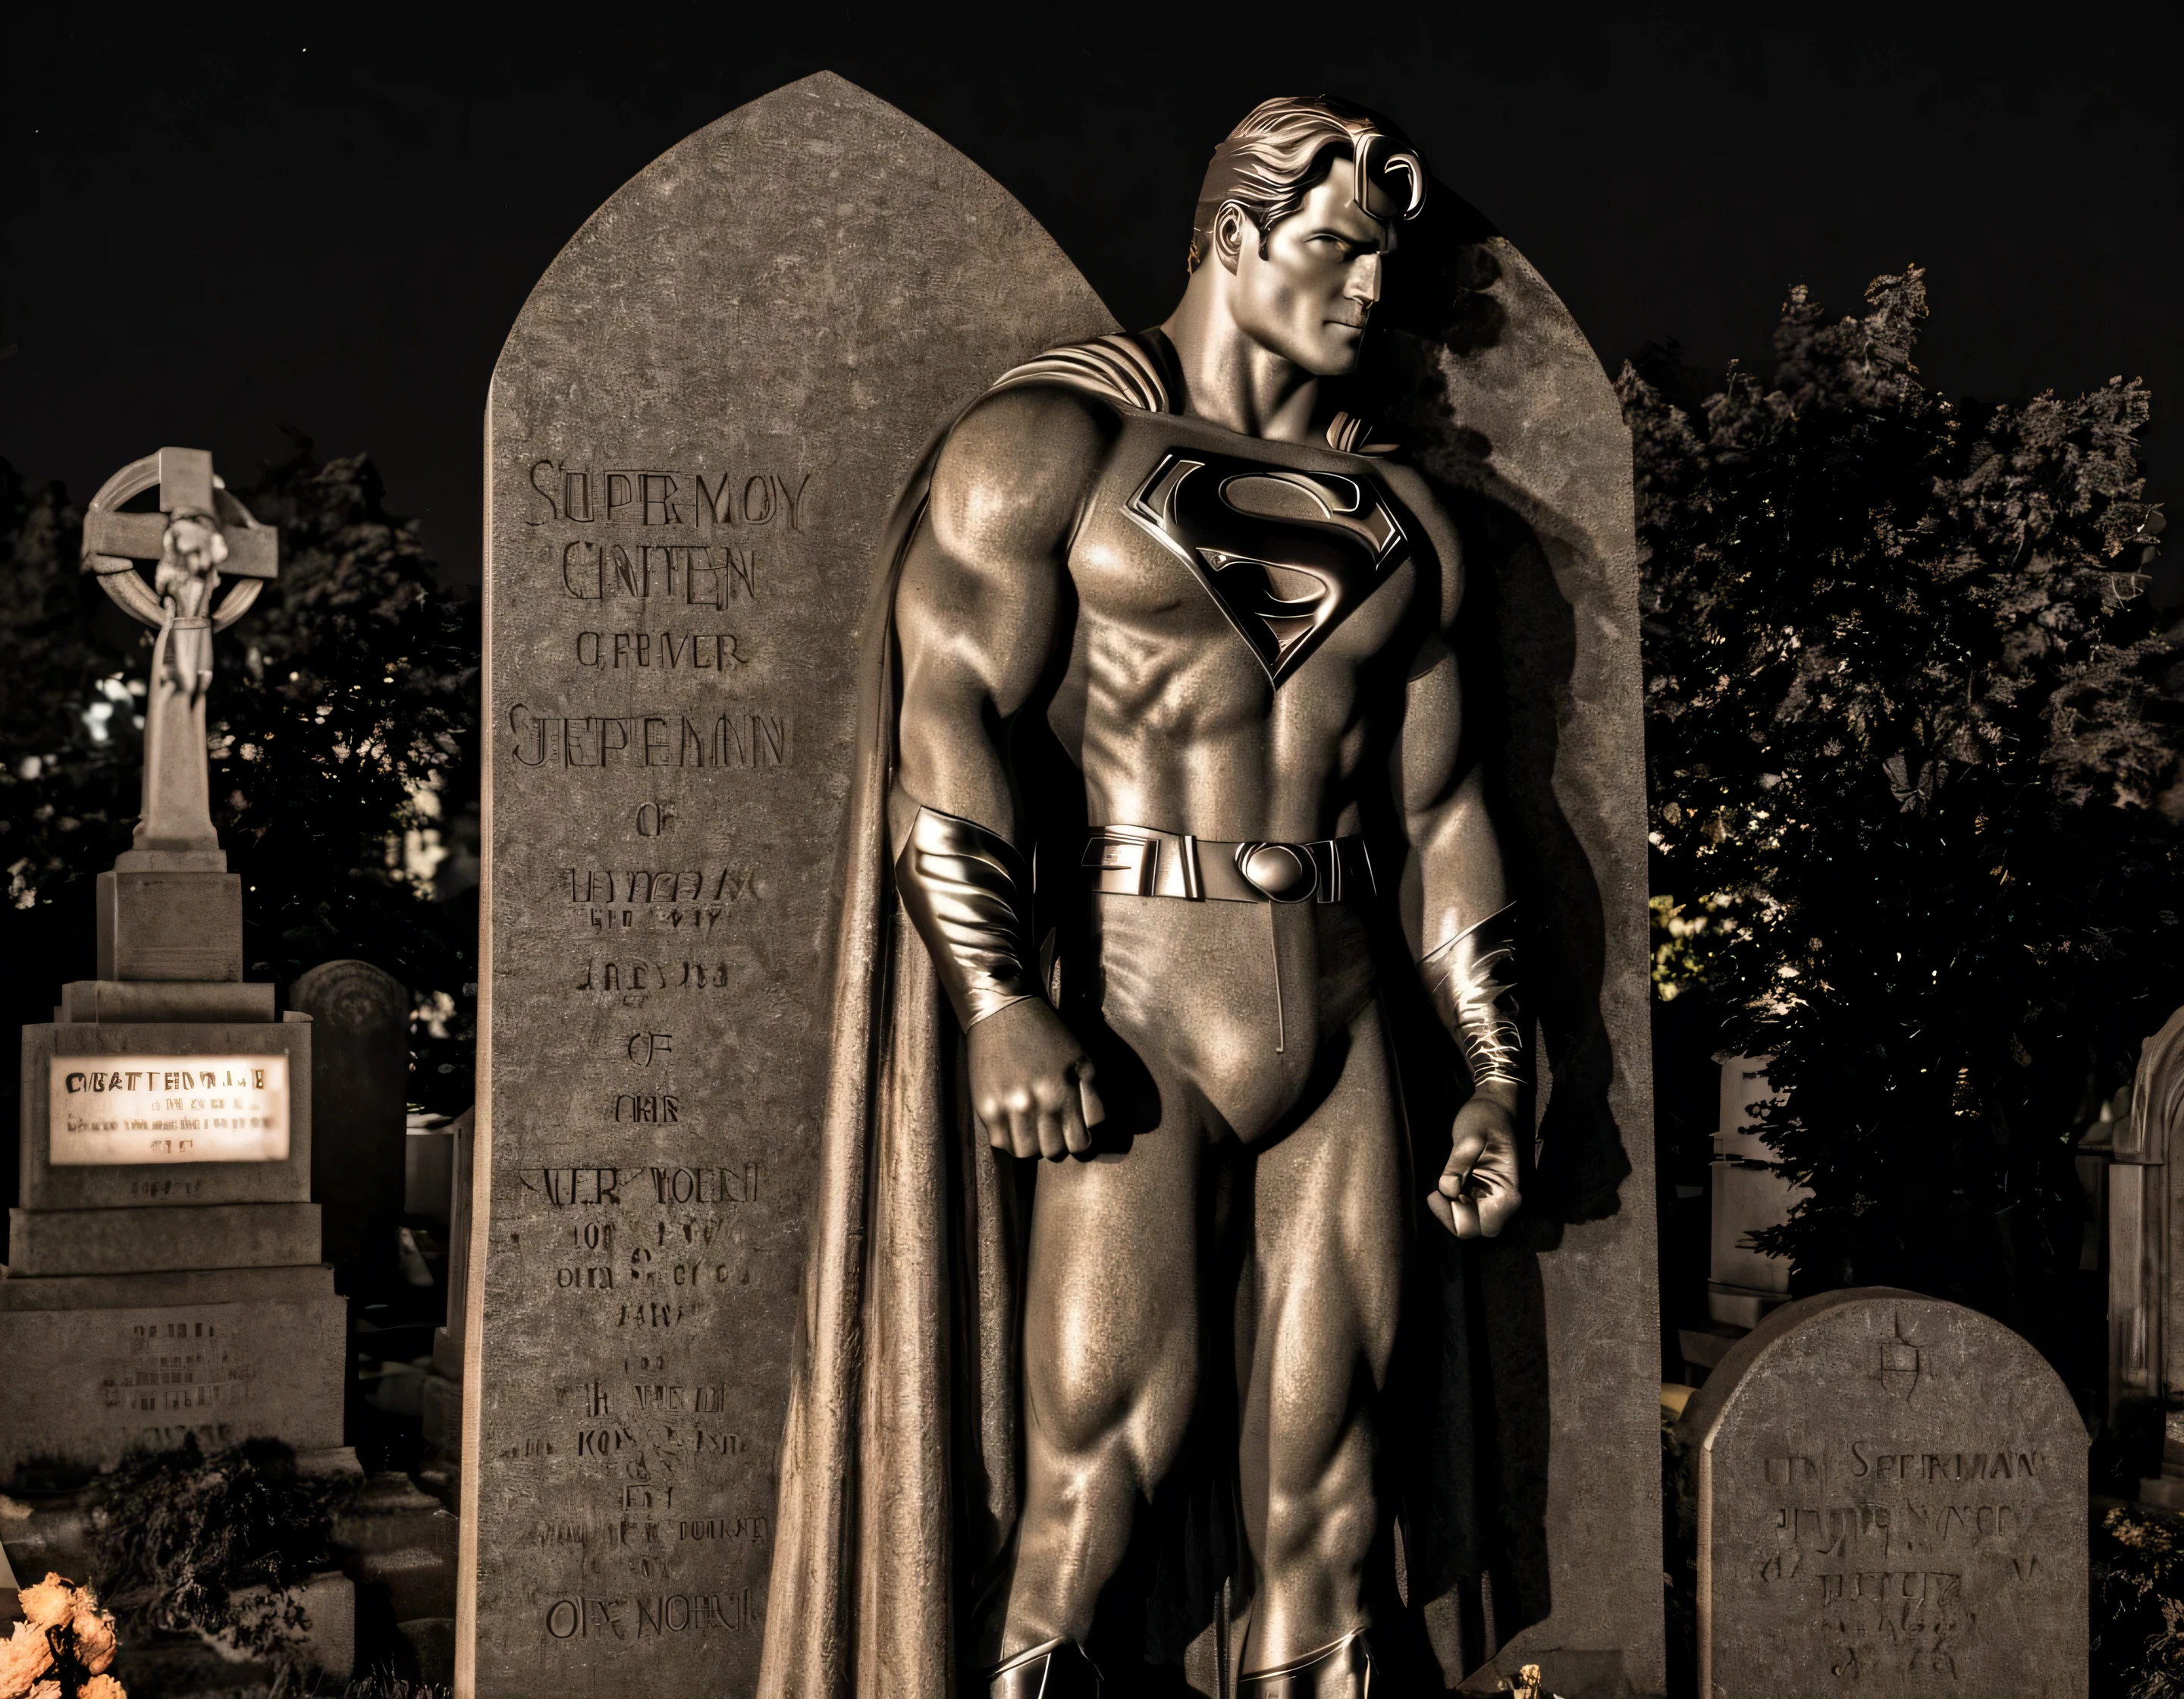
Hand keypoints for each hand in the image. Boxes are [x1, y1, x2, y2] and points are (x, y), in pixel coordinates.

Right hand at [965, 996, 1104, 1160]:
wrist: (1003, 1010)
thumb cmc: (1047, 1034)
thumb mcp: (1081, 1060)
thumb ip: (1090, 1097)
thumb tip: (1093, 1132)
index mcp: (1067, 1090)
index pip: (1082, 1142)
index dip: (1082, 1140)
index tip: (1074, 1133)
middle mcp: (1042, 1102)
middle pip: (1056, 1152)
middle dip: (1058, 1144)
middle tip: (1052, 1131)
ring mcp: (1012, 1106)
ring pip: (1028, 1153)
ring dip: (1033, 1145)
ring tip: (1031, 1129)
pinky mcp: (987, 1107)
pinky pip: (1002, 1144)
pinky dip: (1009, 1139)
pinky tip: (1013, 1123)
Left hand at [1428, 1080, 1520, 1237]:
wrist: (1492, 1106)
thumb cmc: (1484, 1118)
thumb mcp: (1470, 1134)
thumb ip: (1460, 1162)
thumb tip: (1449, 1190)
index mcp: (1507, 1190)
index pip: (1483, 1226)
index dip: (1457, 1217)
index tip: (1437, 1194)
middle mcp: (1502, 1200)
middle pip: (1474, 1230)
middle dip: (1451, 1218)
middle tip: (1434, 1195)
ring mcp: (1490, 1197)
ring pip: (1467, 1222)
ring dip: (1449, 1211)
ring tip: (1436, 1189)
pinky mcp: (1479, 1192)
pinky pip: (1463, 1209)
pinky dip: (1449, 1203)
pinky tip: (1442, 1185)